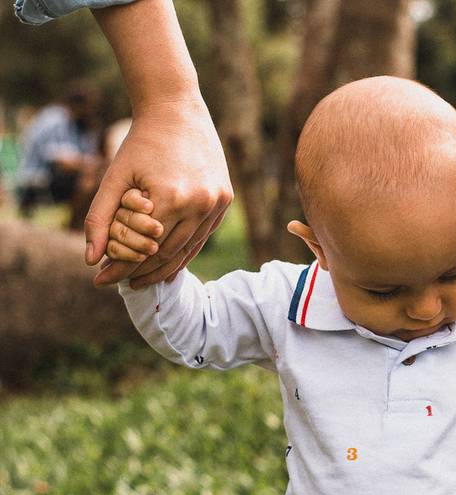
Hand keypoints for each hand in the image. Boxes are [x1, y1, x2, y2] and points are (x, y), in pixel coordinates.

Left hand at [85, 99, 232, 287]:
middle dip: (141, 272)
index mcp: (171, 197)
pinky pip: (203, 235)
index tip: (100, 280)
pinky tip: (167, 260)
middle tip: (120, 284)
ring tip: (141, 278)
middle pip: (166, 253)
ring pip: (188, 249)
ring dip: (164, 267)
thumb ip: (99, 219)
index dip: (120, 268)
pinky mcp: (225, 200)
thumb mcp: (114, 178)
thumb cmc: (141, 143)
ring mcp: (216, 203)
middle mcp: (199, 203)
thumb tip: (91, 260)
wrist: (177, 110)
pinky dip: (185, 251)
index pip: (143, 248)